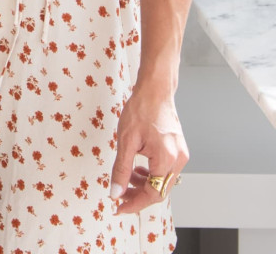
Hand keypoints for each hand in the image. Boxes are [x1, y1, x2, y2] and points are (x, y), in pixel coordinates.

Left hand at [110, 83, 186, 213]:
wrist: (155, 90)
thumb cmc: (141, 109)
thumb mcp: (126, 141)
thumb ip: (121, 169)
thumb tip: (115, 192)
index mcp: (166, 160)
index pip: (152, 194)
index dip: (134, 203)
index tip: (119, 207)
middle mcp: (178, 161)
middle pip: (159, 190)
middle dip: (137, 194)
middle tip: (119, 194)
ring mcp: (181, 155)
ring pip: (162, 181)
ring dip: (144, 184)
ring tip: (126, 179)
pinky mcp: (178, 150)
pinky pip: (165, 171)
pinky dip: (151, 174)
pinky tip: (138, 169)